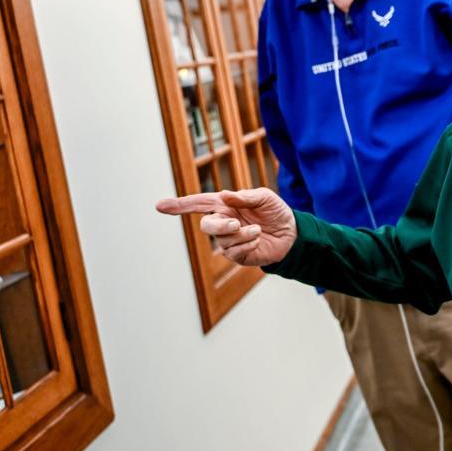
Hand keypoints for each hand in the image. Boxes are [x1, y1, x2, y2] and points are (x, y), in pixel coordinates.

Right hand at [156, 188, 296, 266]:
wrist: (292, 233)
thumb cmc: (276, 212)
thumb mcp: (264, 198)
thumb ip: (245, 197)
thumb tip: (225, 196)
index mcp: (225, 205)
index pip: (198, 204)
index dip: (179, 205)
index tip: (160, 206)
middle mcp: (223, 222)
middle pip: (206, 225)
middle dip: (219, 225)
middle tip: (235, 224)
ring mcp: (229, 240)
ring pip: (222, 240)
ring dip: (241, 234)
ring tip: (257, 231)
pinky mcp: (237, 254)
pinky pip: (234, 251)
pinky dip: (247, 243)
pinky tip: (257, 239)